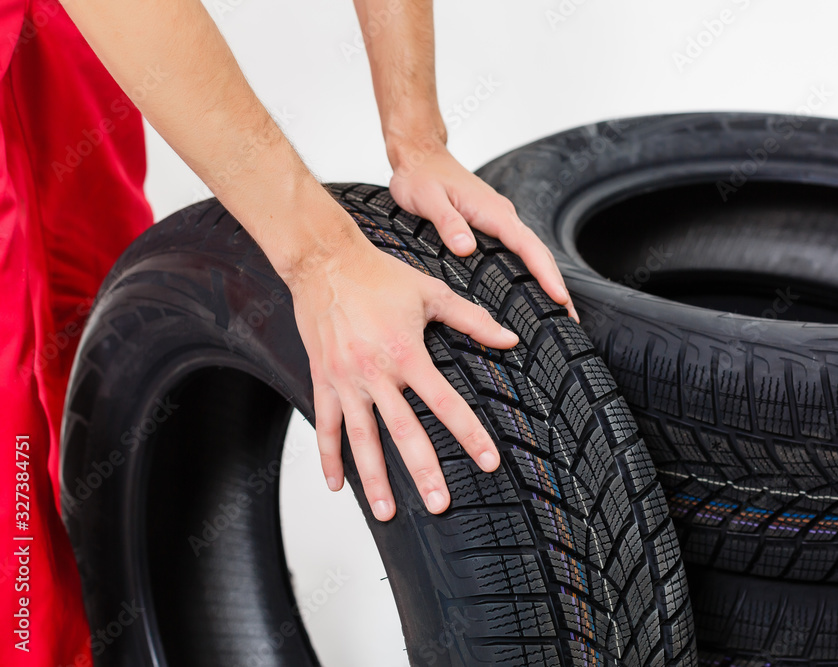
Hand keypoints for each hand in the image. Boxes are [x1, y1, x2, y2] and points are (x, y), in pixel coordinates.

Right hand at [288, 218, 518, 520]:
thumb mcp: (432, 293)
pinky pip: (326, 425)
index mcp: (407, 354)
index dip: (469, 435)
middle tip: (439, 504)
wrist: (324, 262)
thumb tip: (509, 338)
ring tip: (387, 512)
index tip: (488, 462)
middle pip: (404, 432)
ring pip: (361, 439)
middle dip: (423, 472)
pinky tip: (337, 485)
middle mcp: (375, 373)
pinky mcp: (323, 379)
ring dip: (374, 478)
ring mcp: (345, 380)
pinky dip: (329, 457)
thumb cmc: (379, 275)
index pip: (446, 403)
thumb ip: (473, 320)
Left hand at [388, 139, 578, 320]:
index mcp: (492, 211)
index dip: (545, 275)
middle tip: (570, 316)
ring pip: (532, 250)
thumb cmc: (420, 175)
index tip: (559, 298)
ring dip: (548, 276)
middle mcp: (502, 214)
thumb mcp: (427, 200)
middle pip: (539, 252)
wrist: (420, 154)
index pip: (528, 247)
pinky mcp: (493, 221)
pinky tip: (531, 283)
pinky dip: (532, 266)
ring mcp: (499, 217)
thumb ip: (448, 224)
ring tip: (558, 306)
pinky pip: (520, 247)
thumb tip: (466, 249)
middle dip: (556, 283)